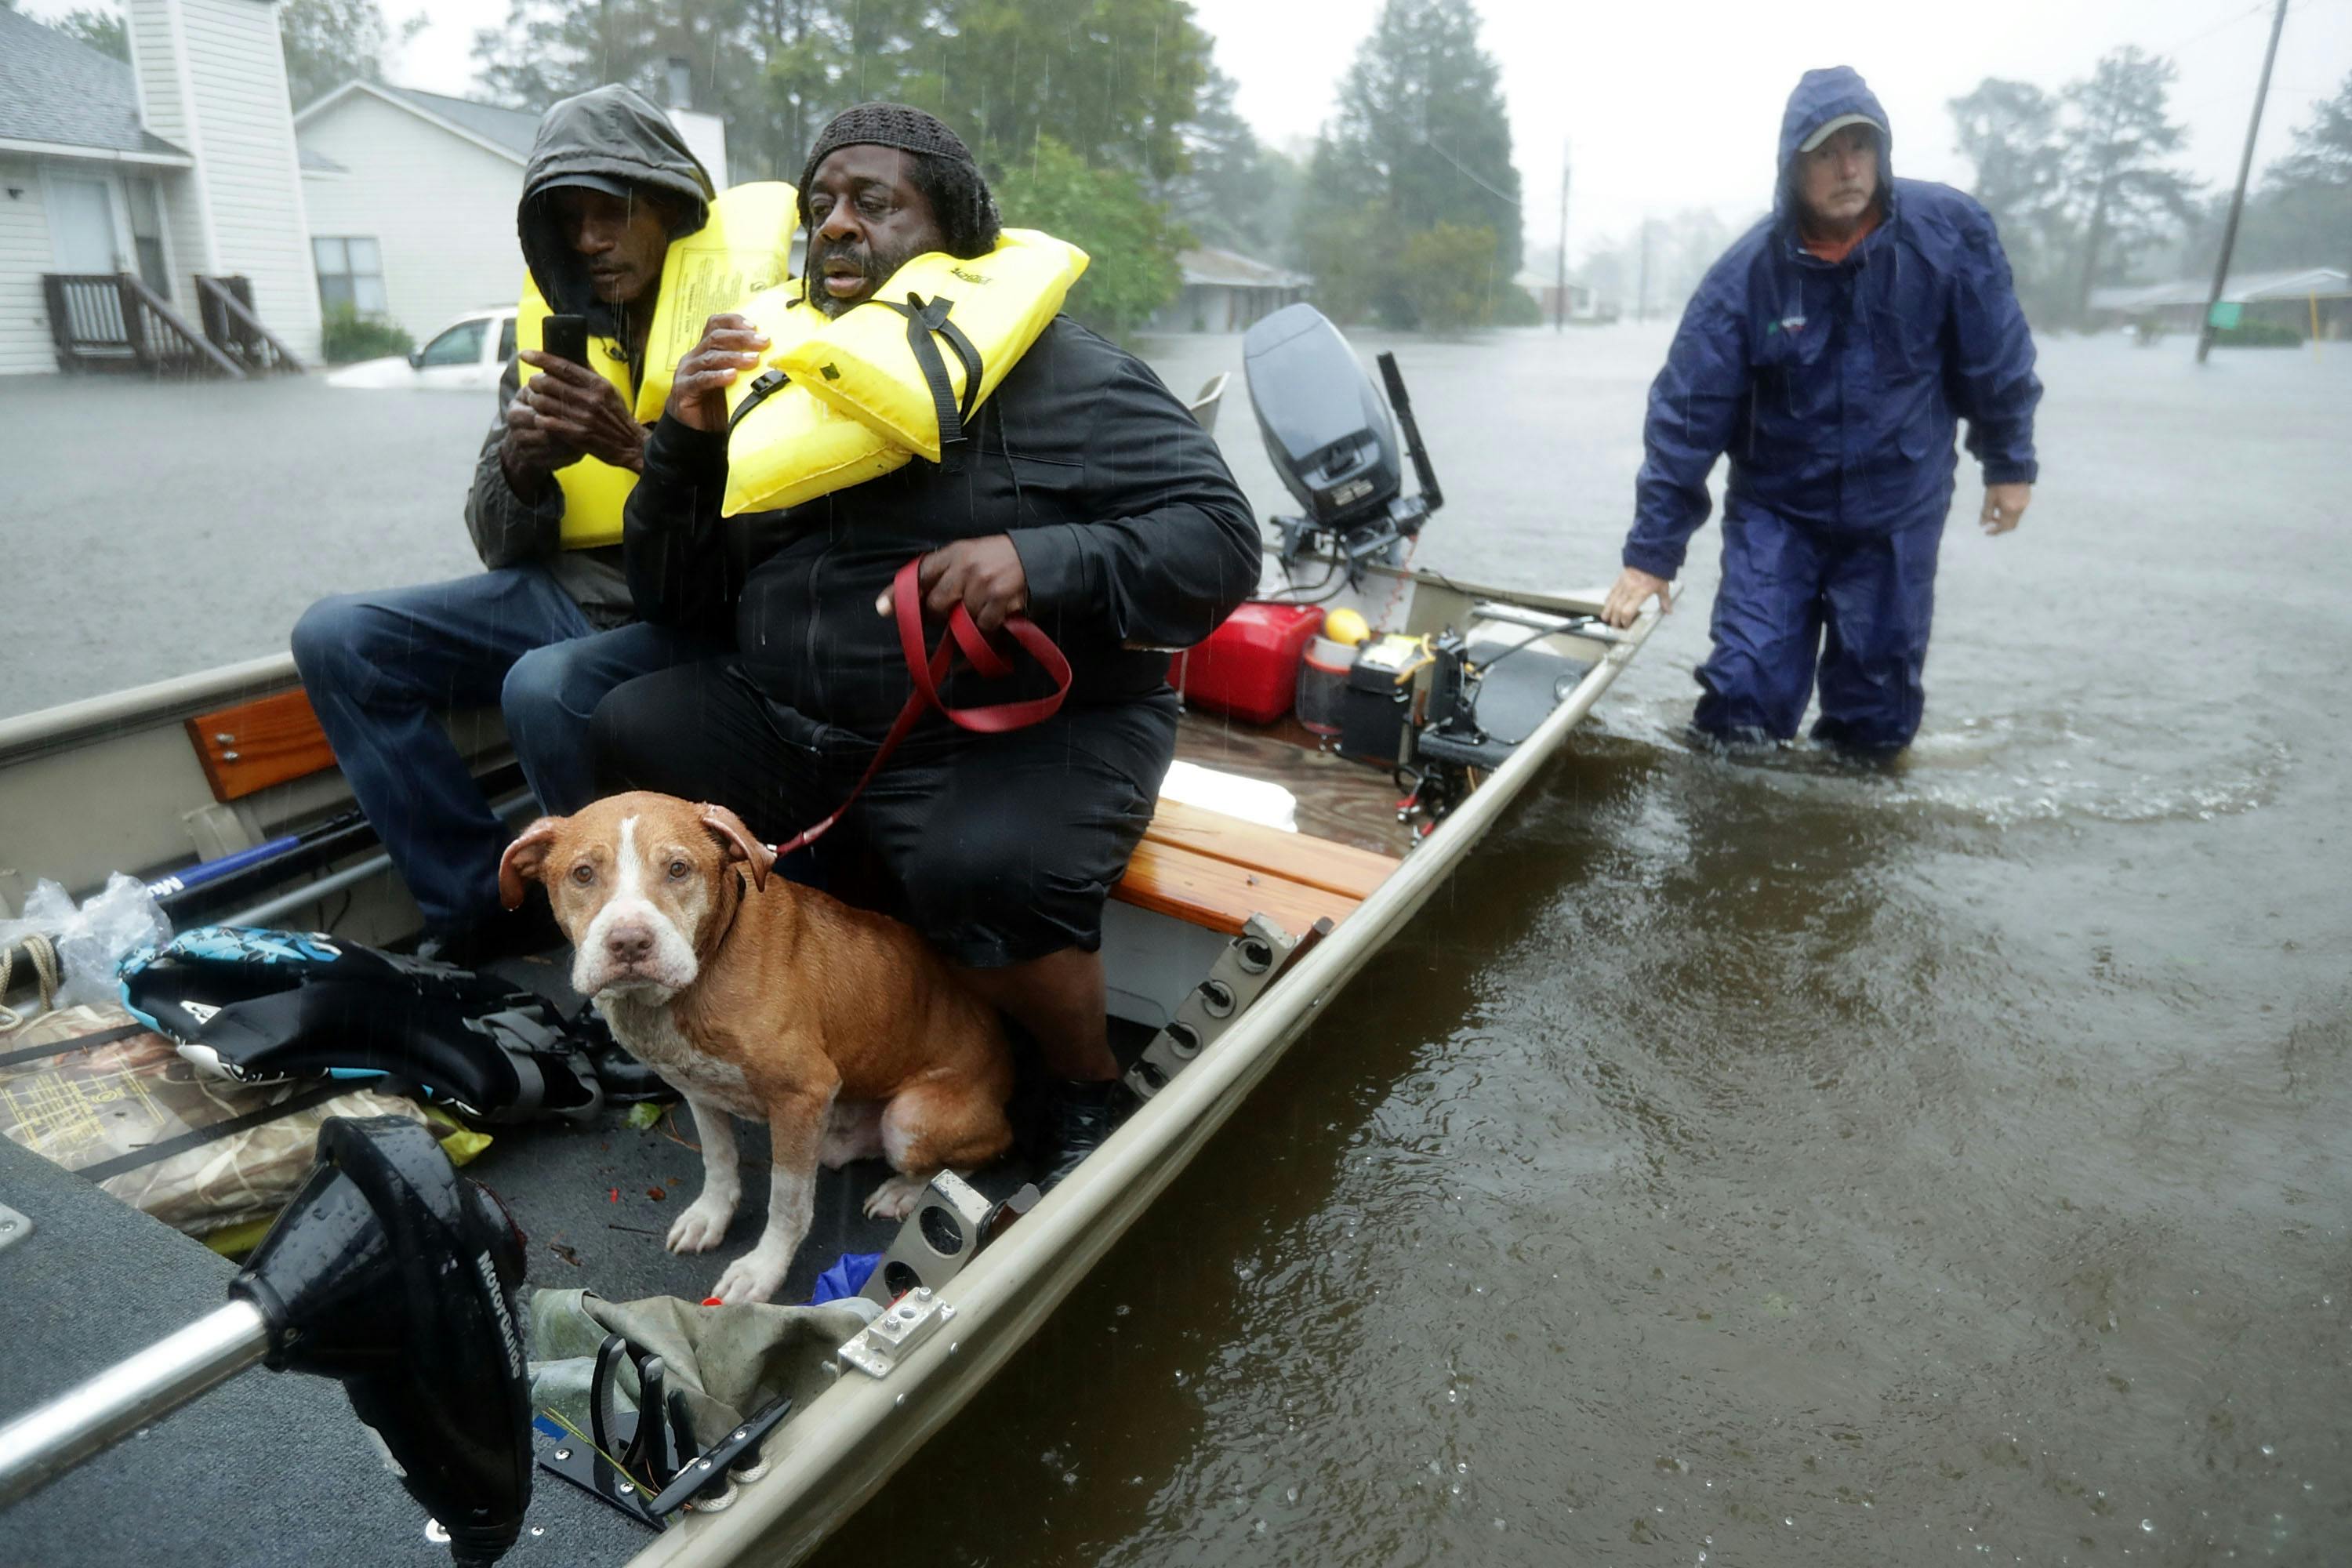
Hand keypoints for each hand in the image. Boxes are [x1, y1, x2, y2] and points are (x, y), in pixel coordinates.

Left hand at [510, 351, 645, 472]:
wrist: (630, 445)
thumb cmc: (618, 416)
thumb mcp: (610, 390)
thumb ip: (591, 374)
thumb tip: (574, 354)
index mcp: (598, 384)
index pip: (563, 366)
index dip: (540, 358)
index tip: (525, 354)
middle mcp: (590, 399)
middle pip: (548, 383)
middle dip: (535, 382)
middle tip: (533, 384)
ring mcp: (583, 418)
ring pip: (544, 402)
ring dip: (534, 400)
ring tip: (536, 401)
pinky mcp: (577, 435)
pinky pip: (547, 422)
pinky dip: (540, 418)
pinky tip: (542, 418)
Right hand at [666, 313, 768, 433]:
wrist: (696, 430)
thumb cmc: (720, 403)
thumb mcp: (736, 383)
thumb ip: (749, 370)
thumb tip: (779, 362)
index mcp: (706, 349)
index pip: (715, 324)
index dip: (734, 321)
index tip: (755, 326)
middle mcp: (695, 356)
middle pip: (715, 337)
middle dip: (741, 338)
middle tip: (763, 342)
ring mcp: (687, 372)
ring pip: (710, 357)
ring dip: (734, 357)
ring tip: (754, 360)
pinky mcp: (683, 389)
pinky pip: (701, 379)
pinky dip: (718, 377)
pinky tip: (732, 376)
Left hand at [875, 536, 1029, 632]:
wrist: (1038, 558)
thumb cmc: (997, 559)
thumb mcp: (967, 555)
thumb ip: (941, 574)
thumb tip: (906, 603)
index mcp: (953, 553)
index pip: (919, 573)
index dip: (900, 593)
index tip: (883, 609)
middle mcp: (965, 566)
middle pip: (936, 604)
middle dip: (940, 616)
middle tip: (952, 615)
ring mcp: (982, 584)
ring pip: (960, 620)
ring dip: (968, 625)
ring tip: (981, 612)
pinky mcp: (999, 601)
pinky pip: (982, 628)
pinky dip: (987, 631)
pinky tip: (996, 619)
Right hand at [1602, 566, 1672, 628]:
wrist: (1649, 554)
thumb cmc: (1656, 571)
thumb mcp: (1663, 586)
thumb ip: (1664, 600)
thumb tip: (1668, 611)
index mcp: (1640, 593)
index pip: (1627, 612)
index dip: (1624, 620)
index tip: (1626, 625)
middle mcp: (1629, 590)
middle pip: (1617, 609)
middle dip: (1615, 619)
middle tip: (1615, 626)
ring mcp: (1623, 585)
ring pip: (1611, 601)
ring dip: (1607, 611)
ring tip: (1605, 618)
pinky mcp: (1619, 580)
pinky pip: (1611, 591)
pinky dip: (1608, 600)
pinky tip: (1606, 605)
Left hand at [1981, 483, 2030, 534]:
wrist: (2013, 466)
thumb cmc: (1997, 482)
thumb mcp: (1989, 498)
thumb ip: (1986, 512)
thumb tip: (1982, 525)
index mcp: (2010, 510)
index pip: (2004, 527)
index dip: (1995, 531)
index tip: (1986, 531)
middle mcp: (2020, 509)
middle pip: (2011, 525)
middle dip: (2001, 527)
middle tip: (1990, 523)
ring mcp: (2025, 503)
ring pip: (2015, 518)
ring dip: (2005, 519)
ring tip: (1995, 511)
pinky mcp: (2028, 497)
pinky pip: (2019, 510)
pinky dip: (2011, 513)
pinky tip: (2003, 505)